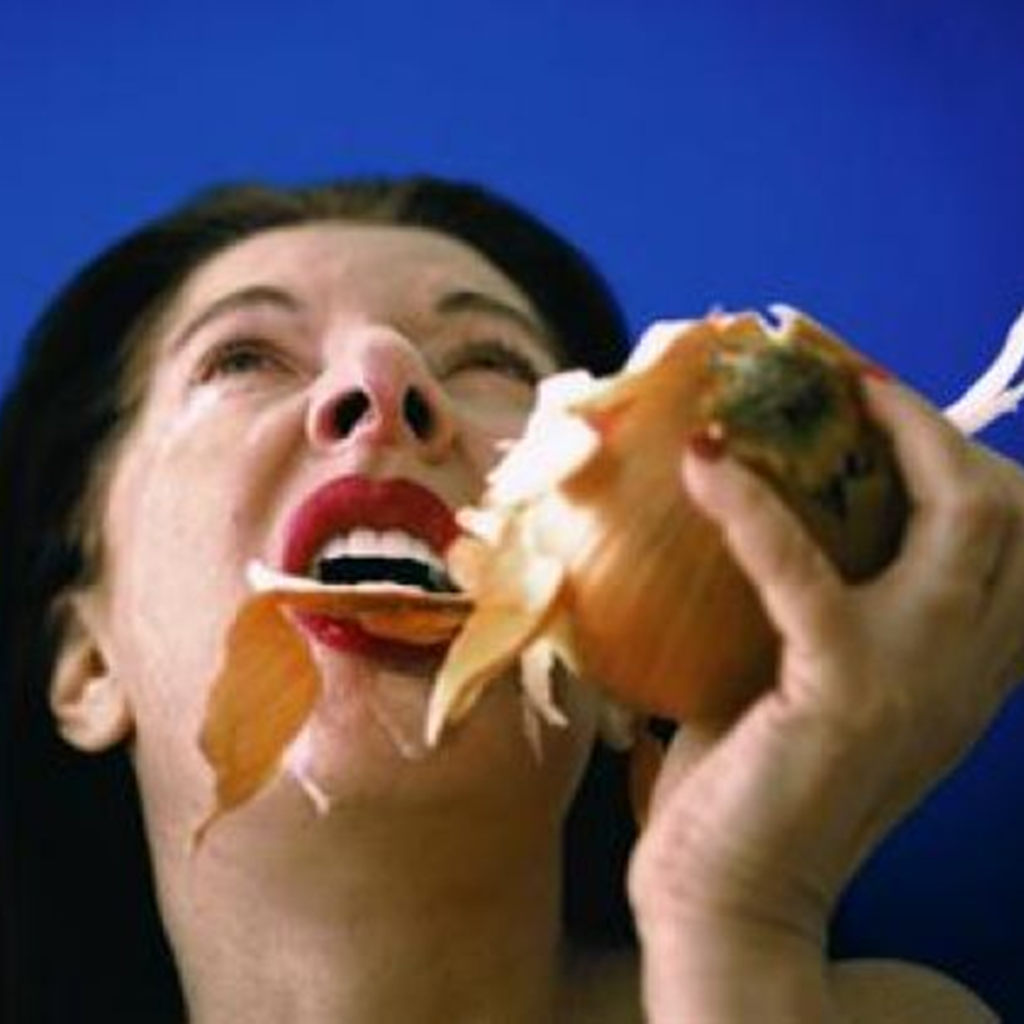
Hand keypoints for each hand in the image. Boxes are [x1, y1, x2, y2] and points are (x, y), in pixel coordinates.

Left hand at [628, 373, 1023, 954]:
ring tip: (818, 385)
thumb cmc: (752, 783)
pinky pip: (809, 571)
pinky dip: (755, 507)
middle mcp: (970, 667)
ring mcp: (922, 678)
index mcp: (963, 663)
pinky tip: (708, 462)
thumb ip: (805, 598)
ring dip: (891, 430)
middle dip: (934, 420)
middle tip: (848, 373)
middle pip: (1011, 507)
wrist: (730, 899)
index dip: (955, 449)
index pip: (1011, 534)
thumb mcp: (799, 676)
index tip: (875, 394)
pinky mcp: (845, 692)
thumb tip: (746, 498)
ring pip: (966, 516)